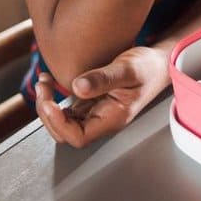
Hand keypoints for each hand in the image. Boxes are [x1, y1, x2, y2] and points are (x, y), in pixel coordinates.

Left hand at [35, 46, 170, 147]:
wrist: (159, 63)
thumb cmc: (148, 67)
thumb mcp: (128, 68)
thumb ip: (103, 78)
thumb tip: (77, 87)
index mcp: (112, 118)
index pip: (79, 137)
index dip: (60, 124)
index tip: (51, 103)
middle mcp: (102, 120)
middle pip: (65, 133)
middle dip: (48, 114)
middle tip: (42, 88)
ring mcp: (96, 112)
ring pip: (63, 122)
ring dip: (47, 106)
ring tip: (42, 82)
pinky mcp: (92, 102)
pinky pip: (67, 109)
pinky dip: (53, 98)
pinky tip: (49, 81)